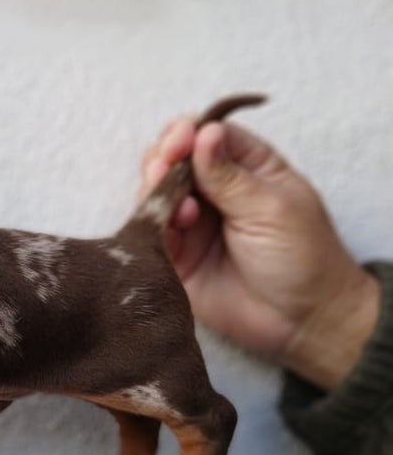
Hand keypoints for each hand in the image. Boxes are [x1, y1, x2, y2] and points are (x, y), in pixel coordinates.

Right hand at [139, 120, 378, 390]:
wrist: (302, 322)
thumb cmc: (303, 258)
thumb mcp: (272, 208)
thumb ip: (230, 175)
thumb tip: (202, 132)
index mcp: (249, 168)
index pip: (209, 134)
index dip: (189, 132)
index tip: (180, 139)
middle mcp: (216, 191)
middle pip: (174, 158)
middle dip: (164, 157)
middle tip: (165, 166)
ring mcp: (193, 224)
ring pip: (156, 192)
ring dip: (157, 189)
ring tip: (182, 207)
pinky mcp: (176, 257)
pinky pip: (151, 231)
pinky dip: (153, 222)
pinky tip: (175, 225)